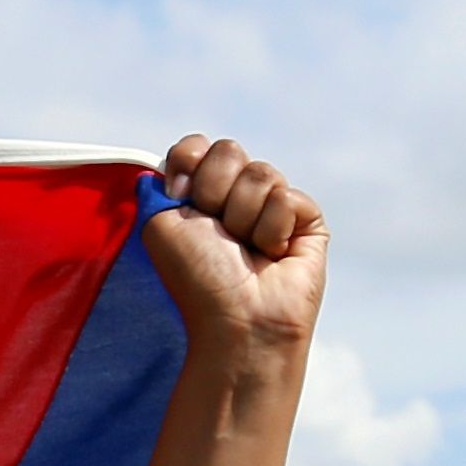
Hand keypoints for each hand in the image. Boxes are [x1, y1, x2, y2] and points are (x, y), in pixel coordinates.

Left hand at [141, 136, 325, 353]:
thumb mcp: (160, 226)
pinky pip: (288, 196)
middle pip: (228, 151)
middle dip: (214, 193)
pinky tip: (273, 255)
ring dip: (243, 218)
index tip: (182, 198)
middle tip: (218, 234)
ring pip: (260, 173)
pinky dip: (273, 229)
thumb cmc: (197, 278)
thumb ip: (162, 186)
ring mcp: (272, 205)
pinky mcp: (306, 218)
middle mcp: (235, 196)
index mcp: (198, 195)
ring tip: (246, 251)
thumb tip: (176, 163)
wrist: (238, 318)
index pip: (197, 147)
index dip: (189, 165)